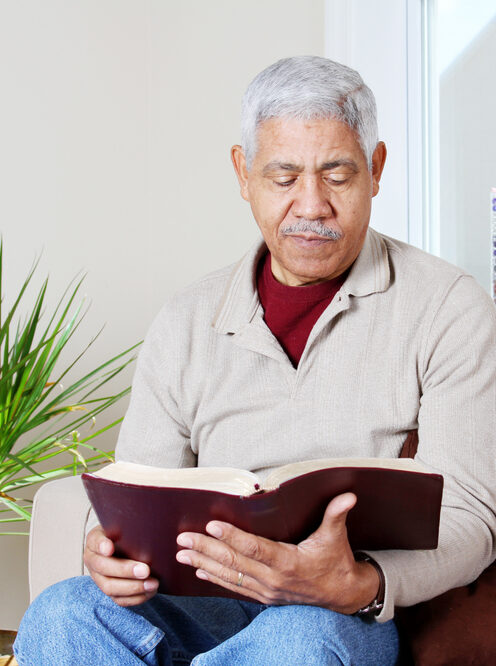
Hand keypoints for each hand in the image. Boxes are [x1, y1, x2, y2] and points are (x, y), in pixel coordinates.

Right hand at [84, 525, 158, 606]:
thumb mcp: (124, 524)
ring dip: (133, 588)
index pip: (95, 542)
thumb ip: (130, 524)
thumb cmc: (125, 532)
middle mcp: (93, 560)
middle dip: (125, 570)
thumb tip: (149, 519)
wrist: (122, 545)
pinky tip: (150, 592)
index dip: (101, 545)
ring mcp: (99, 578)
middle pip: (104, 568)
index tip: (110, 547)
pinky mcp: (110, 591)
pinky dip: (136, 598)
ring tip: (153, 584)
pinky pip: (119, 600)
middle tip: (146, 570)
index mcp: (94, 540)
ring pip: (110, 588)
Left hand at [176, 493, 378, 613]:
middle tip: (183, 539)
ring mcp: (267, 591)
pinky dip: (216, 579)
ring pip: (230, 577)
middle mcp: (273, 579)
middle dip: (206, 550)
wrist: (343, 595)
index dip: (232, 537)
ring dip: (204, 565)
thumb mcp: (336, 536)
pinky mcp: (265, 597)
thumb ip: (336, 515)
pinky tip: (200, 572)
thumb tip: (348, 495)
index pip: (254, 548)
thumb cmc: (337, 561)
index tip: (211, 526)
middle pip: (234, 563)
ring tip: (182, 555)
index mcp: (288, 563)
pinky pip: (236, 588)